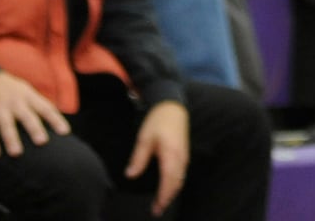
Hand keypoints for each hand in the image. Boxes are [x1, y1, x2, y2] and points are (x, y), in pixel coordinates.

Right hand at [0, 70, 69, 158]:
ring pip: (7, 125)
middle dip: (34, 129)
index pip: (45, 108)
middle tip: (42, 142)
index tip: (65, 132)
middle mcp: (16, 102)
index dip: (56, 119)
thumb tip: (56, 121)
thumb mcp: (26, 91)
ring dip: (11, 139)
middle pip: (27, 116)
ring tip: (16, 153)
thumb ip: (39, 105)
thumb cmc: (11, 89)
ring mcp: (0, 108)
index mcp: (29, 96)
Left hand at [125, 100, 189, 216]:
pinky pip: (182, 173)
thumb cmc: (158, 120)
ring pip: (180, 179)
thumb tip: (130, 175)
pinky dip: (175, 183)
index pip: (168, 182)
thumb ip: (138, 158)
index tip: (156, 208)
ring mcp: (184, 155)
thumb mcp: (144, 138)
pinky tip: (168, 185)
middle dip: (167, 198)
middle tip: (157, 210)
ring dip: (172, 192)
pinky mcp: (184, 152)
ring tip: (162, 201)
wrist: (172, 105)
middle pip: (176, 184)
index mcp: (171, 156)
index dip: (162, 197)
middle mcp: (180, 158)